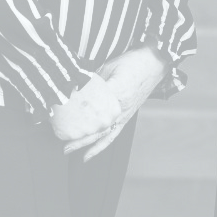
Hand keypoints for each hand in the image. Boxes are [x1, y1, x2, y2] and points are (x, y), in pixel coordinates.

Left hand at [63, 46, 168, 162]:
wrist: (155, 63)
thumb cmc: (133, 62)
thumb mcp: (110, 65)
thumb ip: (94, 80)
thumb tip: (75, 87)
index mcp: (116, 92)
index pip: (92, 107)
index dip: (76, 115)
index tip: (61, 119)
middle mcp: (121, 108)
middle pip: (97, 127)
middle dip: (78, 137)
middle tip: (62, 143)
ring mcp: (125, 115)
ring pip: (103, 134)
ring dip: (86, 144)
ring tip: (69, 151)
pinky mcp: (127, 117)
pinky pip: (113, 135)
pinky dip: (100, 146)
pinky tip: (89, 154)